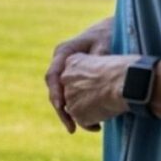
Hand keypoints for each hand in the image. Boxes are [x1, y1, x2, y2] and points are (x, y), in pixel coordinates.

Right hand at [46, 17, 112, 132]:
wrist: (107, 32)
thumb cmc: (106, 36)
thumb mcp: (104, 43)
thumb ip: (97, 55)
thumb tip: (96, 66)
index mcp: (63, 51)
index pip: (53, 74)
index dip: (56, 92)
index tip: (62, 107)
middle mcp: (60, 62)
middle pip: (54, 88)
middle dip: (60, 109)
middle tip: (71, 127)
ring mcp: (65, 71)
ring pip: (60, 94)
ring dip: (66, 112)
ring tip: (75, 128)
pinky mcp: (72, 78)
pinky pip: (68, 94)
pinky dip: (74, 108)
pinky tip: (85, 121)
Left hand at [61, 53, 135, 129]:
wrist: (120, 82)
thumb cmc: (119, 71)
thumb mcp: (101, 60)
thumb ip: (92, 71)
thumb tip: (96, 82)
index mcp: (72, 62)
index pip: (73, 77)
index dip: (84, 86)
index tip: (97, 90)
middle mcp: (65, 77)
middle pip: (72, 93)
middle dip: (84, 100)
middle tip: (98, 104)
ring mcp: (69, 95)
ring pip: (75, 108)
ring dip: (86, 113)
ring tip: (101, 114)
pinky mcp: (75, 111)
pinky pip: (81, 122)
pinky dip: (90, 125)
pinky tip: (99, 126)